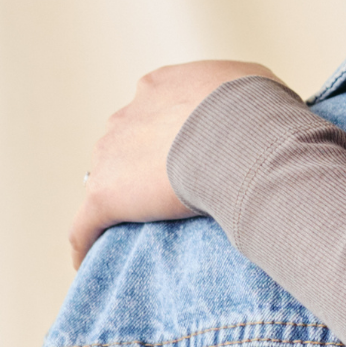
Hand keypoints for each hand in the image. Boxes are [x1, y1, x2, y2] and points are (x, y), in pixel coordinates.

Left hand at [66, 59, 279, 264]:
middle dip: (143, 166)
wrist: (242, 136)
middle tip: (177, 192)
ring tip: (148, 228)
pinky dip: (88, 241)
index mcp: (158, 88)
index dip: (171, 135)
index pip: (153, 112)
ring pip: (107, 181)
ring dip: (124, 201)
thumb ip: (242, 95)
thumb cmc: (258, 111)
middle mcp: (127, 115)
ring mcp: (109, 155)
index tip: (191, 155)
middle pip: (125, 145)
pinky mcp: (104, 195)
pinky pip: (85, 226)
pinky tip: (91, 261)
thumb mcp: (256, 85)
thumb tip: (260, 110)